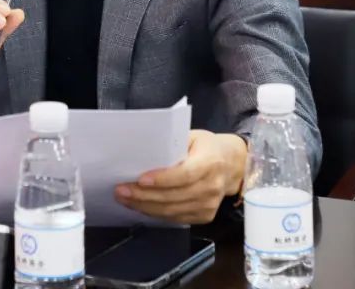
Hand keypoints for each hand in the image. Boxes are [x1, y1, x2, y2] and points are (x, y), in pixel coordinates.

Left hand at [114, 130, 247, 223]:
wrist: (233, 165)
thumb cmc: (207, 147)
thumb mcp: (193, 136)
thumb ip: (173, 145)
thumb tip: (142, 151)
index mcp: (210, 163)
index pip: (184, 175)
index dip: (162, 179)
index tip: (140, 179)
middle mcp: (212, 186)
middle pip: (174, 196)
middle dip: (144, 195)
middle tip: (121, 190)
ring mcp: (209, 205)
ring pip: (172, 211)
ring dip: (145, 207)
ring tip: (125, 199)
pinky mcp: (205, 216)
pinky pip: (176, 218)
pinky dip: (156, 213)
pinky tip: (140, 206)